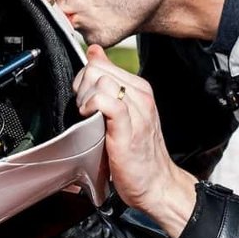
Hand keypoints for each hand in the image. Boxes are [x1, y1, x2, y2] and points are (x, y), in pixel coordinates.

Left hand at [73, 44, 198, 237]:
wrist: (157, 184)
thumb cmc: (139, 154)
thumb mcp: (123, 112)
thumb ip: (109, 83)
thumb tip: (94, 53)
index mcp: (139, 89)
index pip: (101, 63)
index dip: (83, 78)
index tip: (83, 98)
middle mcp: (141, 96)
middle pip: (97, 69)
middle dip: (82, 86)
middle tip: (83, 108)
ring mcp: (138, 112)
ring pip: (102, 81)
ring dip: (85, 98)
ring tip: (87, 116)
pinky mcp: (129, 129)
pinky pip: (108, 102)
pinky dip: (92, 106)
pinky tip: (90, 118)